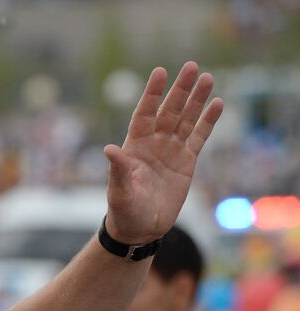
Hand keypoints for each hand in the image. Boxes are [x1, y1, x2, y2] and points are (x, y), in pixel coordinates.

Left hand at [104, 62, 223, 245]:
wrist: (140, 229)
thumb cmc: (124, 210)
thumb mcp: (119, 191)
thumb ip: (118, 169)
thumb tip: (109, 149)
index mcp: (134, 146)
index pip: (144, 114)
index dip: (152, 94)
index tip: (160, 72)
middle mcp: (154, 143)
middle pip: (169, 111)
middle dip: (179, 90)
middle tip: (191, 66)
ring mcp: (171, 151)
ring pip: (186, 119)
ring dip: (196, 100)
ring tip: (207, 78)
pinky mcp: (187, 161)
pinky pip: (199, 137)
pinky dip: (208, 121)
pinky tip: (217, 103)